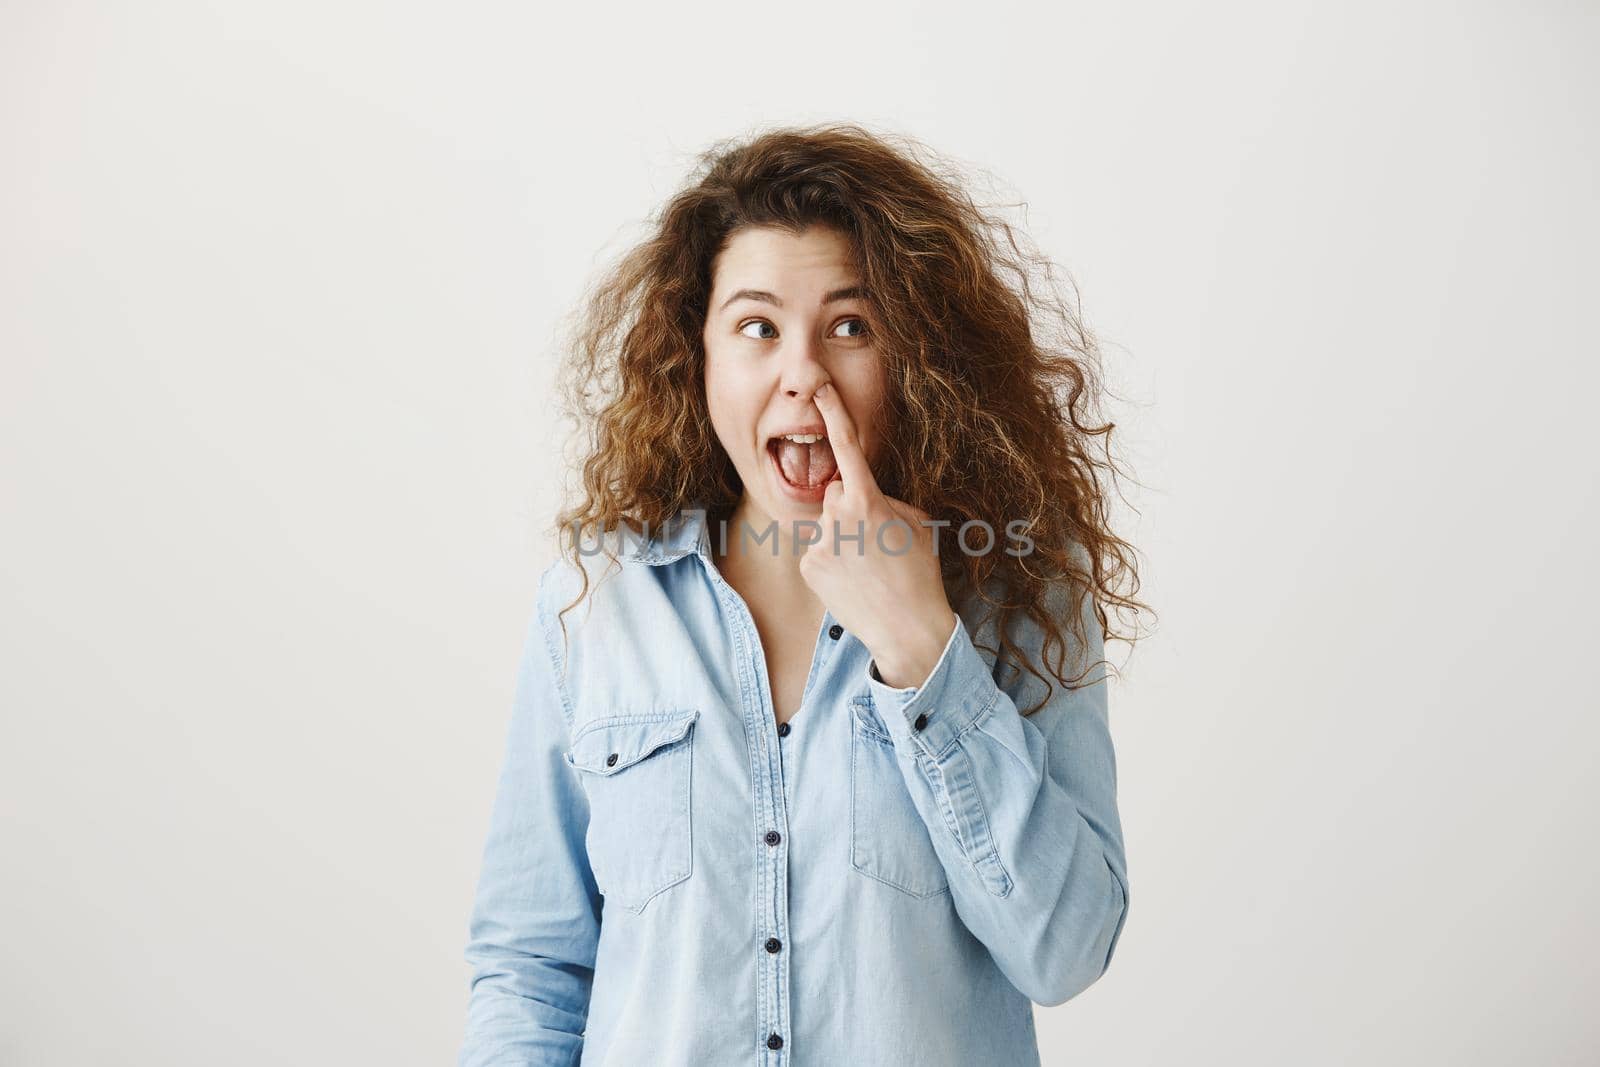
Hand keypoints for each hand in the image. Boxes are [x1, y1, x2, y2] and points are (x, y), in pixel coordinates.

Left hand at [799, 382, 956, 688]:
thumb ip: (886, 500)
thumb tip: (866, 498)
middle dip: (853, 506)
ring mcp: (819, 542)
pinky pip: (819, 549)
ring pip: (828, 523)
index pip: (847, 446)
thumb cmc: (920, 574)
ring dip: (844, 536)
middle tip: (878, 541)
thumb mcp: (916, 525)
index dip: (833, 412)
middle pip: (837, 493)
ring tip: (869, 567)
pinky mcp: (809, 565)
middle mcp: (838, 516)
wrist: (908, 630)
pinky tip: (853, 579)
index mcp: (868, 500)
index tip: (819, 388)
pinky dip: (833, 560)